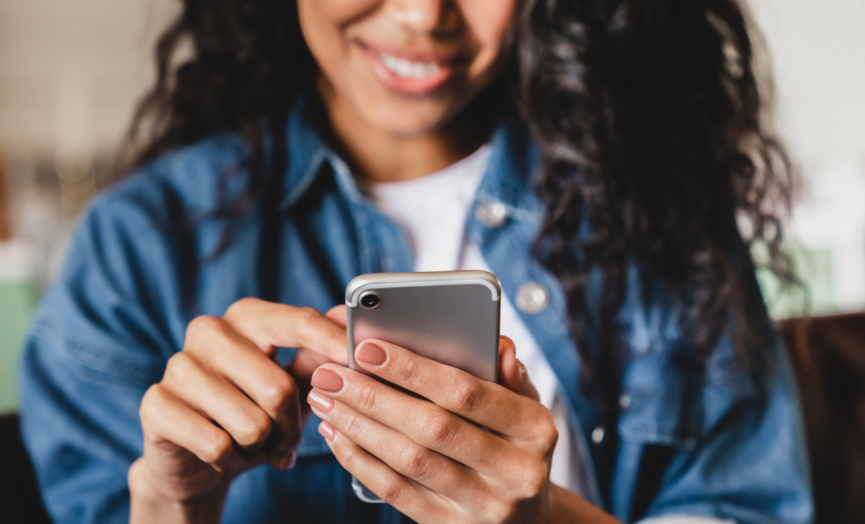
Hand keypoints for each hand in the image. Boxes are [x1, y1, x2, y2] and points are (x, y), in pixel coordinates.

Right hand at [130, 299, 346, 521]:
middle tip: (285, 441)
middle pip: (278, 387)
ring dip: (259, 447)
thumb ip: (318, 355)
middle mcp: (209, 331)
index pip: (298, 321)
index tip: (358, 358)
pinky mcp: (156, 403)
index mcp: (247, 316)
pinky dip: (230, 461)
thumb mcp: (292, 384)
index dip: (332, 343)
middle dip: (290, 427)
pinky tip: (222, 454)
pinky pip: (218, 445)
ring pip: (251, 423)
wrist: (195, 459)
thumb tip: (348, 320)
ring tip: (250, 444)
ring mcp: (178, 365)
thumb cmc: (252, 412)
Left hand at [307, 328, 560, 522]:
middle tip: (330, 374)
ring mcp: (484, 506)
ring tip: (325, 400)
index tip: (367, 348)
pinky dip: (360, 461)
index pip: (467, 392)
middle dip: (373, 396)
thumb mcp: (526, 406)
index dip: (414, 370)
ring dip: (358, 427)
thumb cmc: (516, 444)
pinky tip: (337, 435)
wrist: (529, 519)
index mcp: (535, 429)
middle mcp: (515, 471)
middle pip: (431, 428)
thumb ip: (507, 373)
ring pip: (409, 461)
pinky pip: (396, 492)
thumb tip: (497, 345)